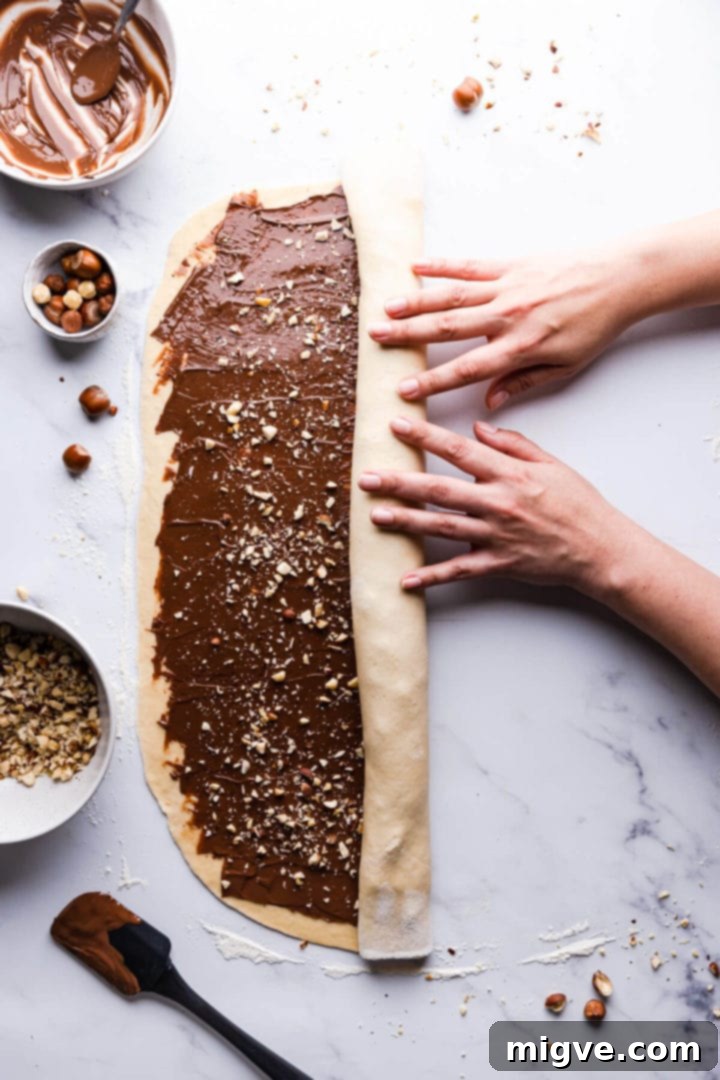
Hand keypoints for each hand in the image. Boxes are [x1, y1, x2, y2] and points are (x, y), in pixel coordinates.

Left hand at [358, 417, 630, 592]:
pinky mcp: (499, 564)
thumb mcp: (551, 464)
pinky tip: (406, 579)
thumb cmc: (579, 504)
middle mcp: (498, 503)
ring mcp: (496, 536)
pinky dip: (432, 577)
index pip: (458, 450)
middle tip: (367, 477)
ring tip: (375, 516)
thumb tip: (478, 427)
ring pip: (442, 527)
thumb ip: (512, 444)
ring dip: (406, 522)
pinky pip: (460, 571)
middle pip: (439, 490)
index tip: (396, 425)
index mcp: (509, 474)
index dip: (424, 437)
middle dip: (399, 482)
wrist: (601, 549)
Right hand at [368, 249, 639, 408]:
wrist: (619, 279)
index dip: (431, 382)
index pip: (465, 369)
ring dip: (415, 302)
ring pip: (451, 296)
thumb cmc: (594, 326)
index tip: (404, 391)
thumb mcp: (565, 366)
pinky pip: (469, 265)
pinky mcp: (510, 264)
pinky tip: (415, 267)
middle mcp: (506, 316)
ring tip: (385, 308)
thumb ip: (523, 383)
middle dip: (408, 336)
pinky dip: (441, 265)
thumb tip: (489, 403)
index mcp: (519, 347)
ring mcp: (506, 286)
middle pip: (447, 329)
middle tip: (376, 340)